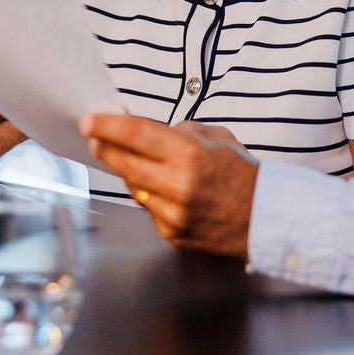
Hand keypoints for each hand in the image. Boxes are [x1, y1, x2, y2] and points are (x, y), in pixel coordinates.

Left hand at [82, 114, 257, 257]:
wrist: (265, 218)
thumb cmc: (243, 175)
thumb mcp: (217, 138)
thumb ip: (180, 131)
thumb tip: (147, 128)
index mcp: (190, 155)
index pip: (137, 135)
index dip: (108, 126)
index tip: (88, 121)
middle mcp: (178, 185)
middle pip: (125, 163)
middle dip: (105, 148)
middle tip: (94, 137)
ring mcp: (173, 213)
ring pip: (133, 187)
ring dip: (127, 171)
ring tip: (127, 158)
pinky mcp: (172, 233)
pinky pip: (148, 209)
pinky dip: (149, 196)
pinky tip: (158, 187)